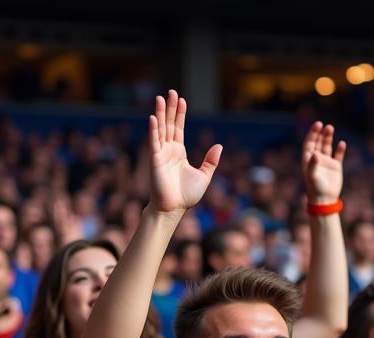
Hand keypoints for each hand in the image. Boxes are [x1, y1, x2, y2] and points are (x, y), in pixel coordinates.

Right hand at [148, 90, 221, 214]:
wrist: (174, 209)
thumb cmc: (186, 196)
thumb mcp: (204, 176)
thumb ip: (211, 161)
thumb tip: (219, 146)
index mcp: (179, 153)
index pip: (178, 128)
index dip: (179, 114)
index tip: (181, 100)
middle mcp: (169, 150)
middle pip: (169, 124)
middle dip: (170, 108)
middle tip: (171, 92)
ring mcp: (161, 154)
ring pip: (160, 129)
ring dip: (160, 113)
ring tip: (160, 98)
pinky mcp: (155, 160)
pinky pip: (154, 142)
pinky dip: (153, 130)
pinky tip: (153, 117)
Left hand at [301, 122, 345, 203]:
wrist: (325, 200)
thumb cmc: (316, 189)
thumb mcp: (312, 176)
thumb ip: (313, 165)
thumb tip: (316, 154)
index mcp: (308, 160)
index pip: (309, 143)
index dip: (312, 134)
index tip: (317, 125)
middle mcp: (317, 160)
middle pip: (318, 143)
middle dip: (320, 134)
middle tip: (325, 126)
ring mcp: (326, 163)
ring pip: (327, 146)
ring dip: (328, 137)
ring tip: (330, 128)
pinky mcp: (336, 167)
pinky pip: (338, 155)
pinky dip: (340, 149)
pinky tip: (342, 143)